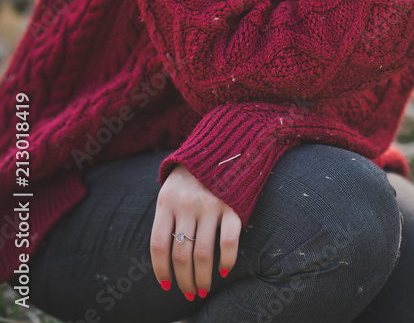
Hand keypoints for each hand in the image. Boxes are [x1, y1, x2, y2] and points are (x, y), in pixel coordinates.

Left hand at [150, 163, 240, 299]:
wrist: (224, 142)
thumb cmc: (193, 172)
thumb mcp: (171, 188)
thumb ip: (168, 216)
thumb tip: (166, 258)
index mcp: (166, 200)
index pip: (159, 245)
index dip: (161, 270)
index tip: (167, 285)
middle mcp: (187, 204)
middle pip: (181, 254)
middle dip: (184, 280)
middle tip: (189, 294)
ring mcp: (210, 204)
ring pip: (203, 254)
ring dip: (202, 278)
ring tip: (203, 289)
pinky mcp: (232, 205)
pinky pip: (228, 241)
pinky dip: (227, 261)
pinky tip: (225, 271)